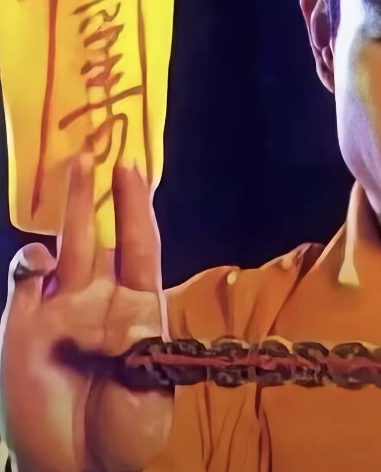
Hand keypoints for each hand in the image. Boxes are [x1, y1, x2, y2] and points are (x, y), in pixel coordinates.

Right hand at [0, 156, 172, 471]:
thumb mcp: (150, 393)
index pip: (140, 245)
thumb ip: (143, 354)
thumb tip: (127, 324)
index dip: (136, 208)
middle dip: (99, 193)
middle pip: (99, 234)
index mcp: (139, 308)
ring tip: (72, 167)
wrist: (79, 466)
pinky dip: (29, 265)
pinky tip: (39, 264)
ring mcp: (59, 310)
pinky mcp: (24, 328)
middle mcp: (100, 299)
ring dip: (65, 209)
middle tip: (99, 148)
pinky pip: (25, 283)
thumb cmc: (126, 431)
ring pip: (62, 249)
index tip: (135, 169)